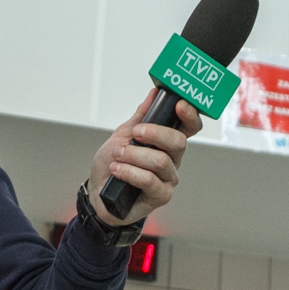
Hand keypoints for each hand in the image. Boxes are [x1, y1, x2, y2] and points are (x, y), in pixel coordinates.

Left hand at [86, 89, 202, 225]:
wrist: (98, 192)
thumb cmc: (113, 163)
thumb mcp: (123, 134)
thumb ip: (140, 116)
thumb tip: (154, 94)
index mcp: (167, 141)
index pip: (190, 126)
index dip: (190, 115)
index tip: (179, 105)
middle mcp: (173, 159)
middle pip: (178, 141)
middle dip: (155, 133)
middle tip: (135, 134)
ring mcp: (168, 178)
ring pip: (160, 161)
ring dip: (134, 155)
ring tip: (117, 155)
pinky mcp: (161, 195)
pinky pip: (149, 180)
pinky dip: (129, 172)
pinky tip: (117, 170)